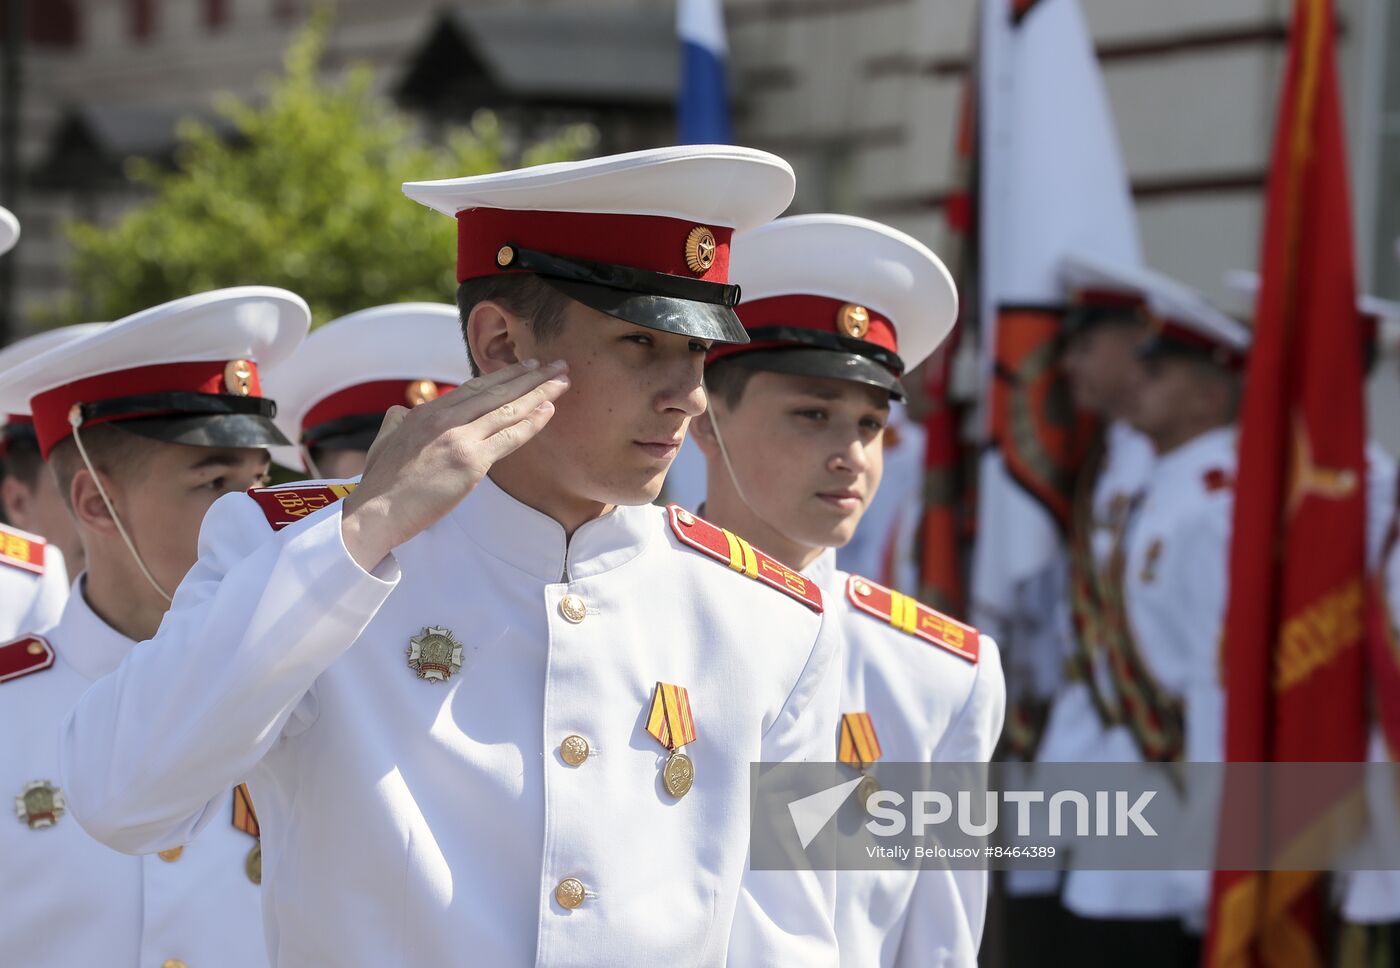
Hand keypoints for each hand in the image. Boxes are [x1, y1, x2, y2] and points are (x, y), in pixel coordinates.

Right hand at [340, 358, 569, 568]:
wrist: (376, 511)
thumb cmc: (380, 484)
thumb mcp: (383, 440)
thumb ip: (396, 421)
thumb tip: (399, 410)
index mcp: (426, 411)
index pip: (473, 387)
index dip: (503, 376)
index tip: (524, 367)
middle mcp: (444, 417)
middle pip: (496, 390)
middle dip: (530, 376)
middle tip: (555, 364)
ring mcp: (459, 437)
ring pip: (508, 408)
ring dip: (540, 392)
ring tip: (562, 380)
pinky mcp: (470, 461)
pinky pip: (509, 437)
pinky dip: (532, 422)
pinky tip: (549, 410)